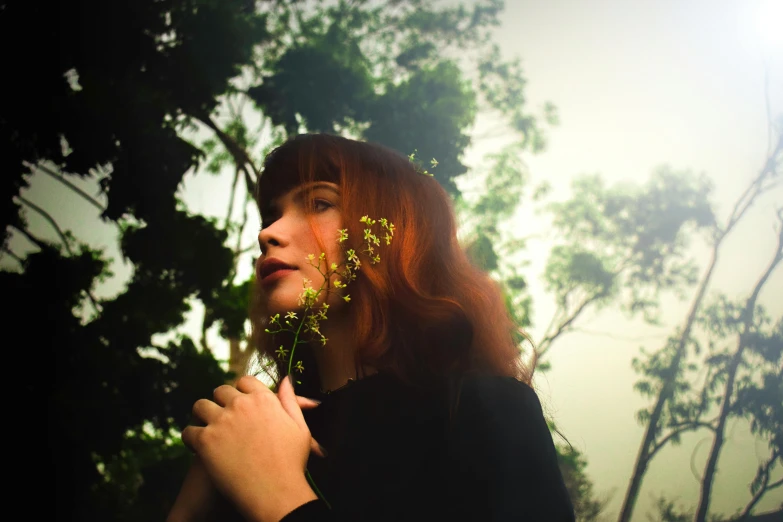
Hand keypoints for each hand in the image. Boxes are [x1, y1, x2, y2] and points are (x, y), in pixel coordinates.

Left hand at [181, 376, 319, 521]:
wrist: (276, 494)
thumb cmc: (291, 464)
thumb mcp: (299, 428)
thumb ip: (290, 401)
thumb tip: (285, 379)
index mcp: (264, 399)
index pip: (244, 381)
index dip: (240, 391)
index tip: (238, 404)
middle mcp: (241, 405)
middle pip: (221, 391)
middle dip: (221, 403)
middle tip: (223, 420)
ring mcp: (222, 421)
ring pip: (200, 406)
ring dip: (203, 416)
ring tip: (207, 430)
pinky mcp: (206, 441)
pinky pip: (188, 431)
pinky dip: (191, 438)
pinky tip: (198, 448)